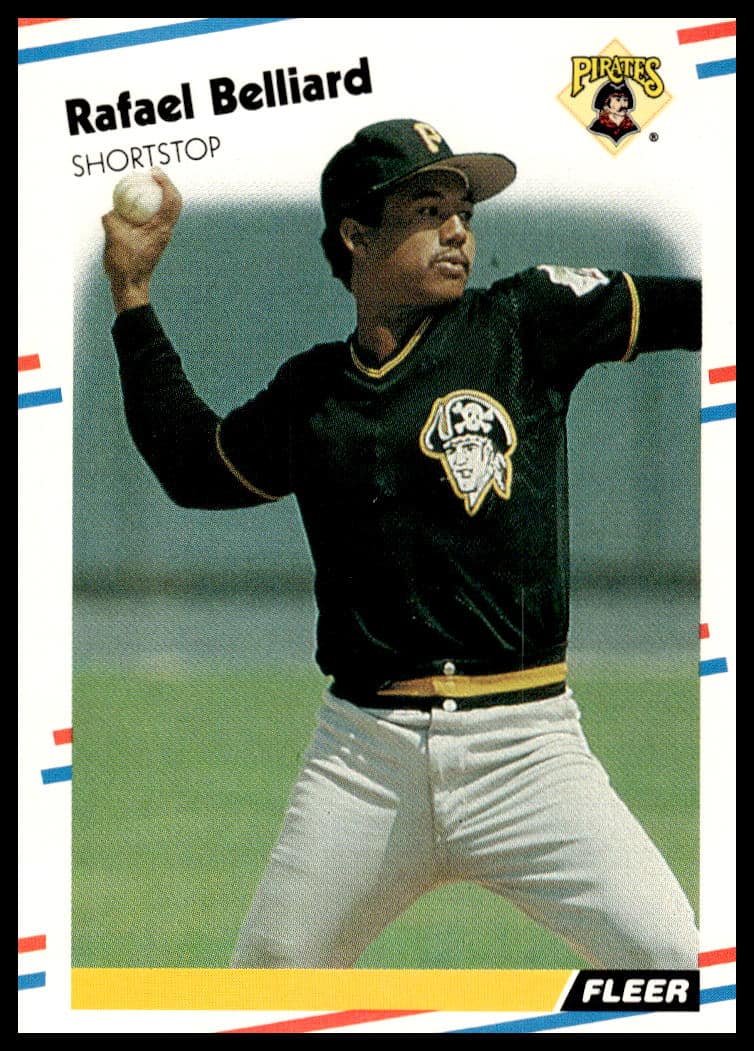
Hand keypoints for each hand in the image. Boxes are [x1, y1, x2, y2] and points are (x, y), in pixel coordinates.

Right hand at [102, 168, 181, 313]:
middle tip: (152, 174)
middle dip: (166, 185)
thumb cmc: (125, 265)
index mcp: (161, 229)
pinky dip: (149, 209)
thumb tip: (113, 210)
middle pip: (174, 203)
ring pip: (167, 211)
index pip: (171, 200)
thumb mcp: (113, 236)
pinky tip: (134, 207)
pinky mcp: (154, 242)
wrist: (130, 287)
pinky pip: (155, 219)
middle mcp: (165, 232)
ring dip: (159, 197)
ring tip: (145, 187)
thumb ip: (112, 218)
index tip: (154, 172)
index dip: (166, 182)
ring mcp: (161, 237)